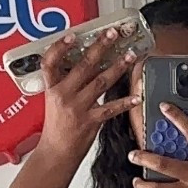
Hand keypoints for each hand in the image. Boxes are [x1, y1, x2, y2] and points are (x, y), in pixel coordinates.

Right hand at [32, 27, 139, 171]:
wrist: (57, 152)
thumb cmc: (56, 127)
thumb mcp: (54, 101)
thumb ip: (67, 83)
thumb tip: (85, 64)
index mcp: (51, 89)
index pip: (50, 63)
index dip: (59, 47)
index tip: (72, 36)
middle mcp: (64, 96)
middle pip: (83, 66)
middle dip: (100, 47)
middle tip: (112, 34)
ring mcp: (78, 108)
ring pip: (100, 82)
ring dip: (118, 68)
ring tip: (130, 56)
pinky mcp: (91, 121)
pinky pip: (111, 108)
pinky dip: (125, 102)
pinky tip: (137, 96)